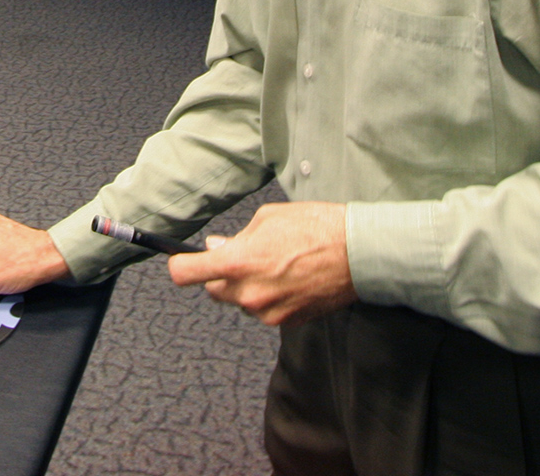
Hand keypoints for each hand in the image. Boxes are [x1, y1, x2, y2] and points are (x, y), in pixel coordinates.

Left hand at [167, 202, 356, 326]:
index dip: (181, 265)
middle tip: (245, 254)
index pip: (187, 274)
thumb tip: (216, 247)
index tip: (184, 260)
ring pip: (241, 300)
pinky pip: (264, 309)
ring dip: (248, 285)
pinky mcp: (286, 322)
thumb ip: (237, 237)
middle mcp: (248, 293)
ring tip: (277, 264)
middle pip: (213, 289)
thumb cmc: (316, 228)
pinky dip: (270, 296)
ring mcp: (267, 312)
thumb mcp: (269, 218)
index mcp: (238, 263)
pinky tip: (291, 278)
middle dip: (222, 273)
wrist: (358, 254)